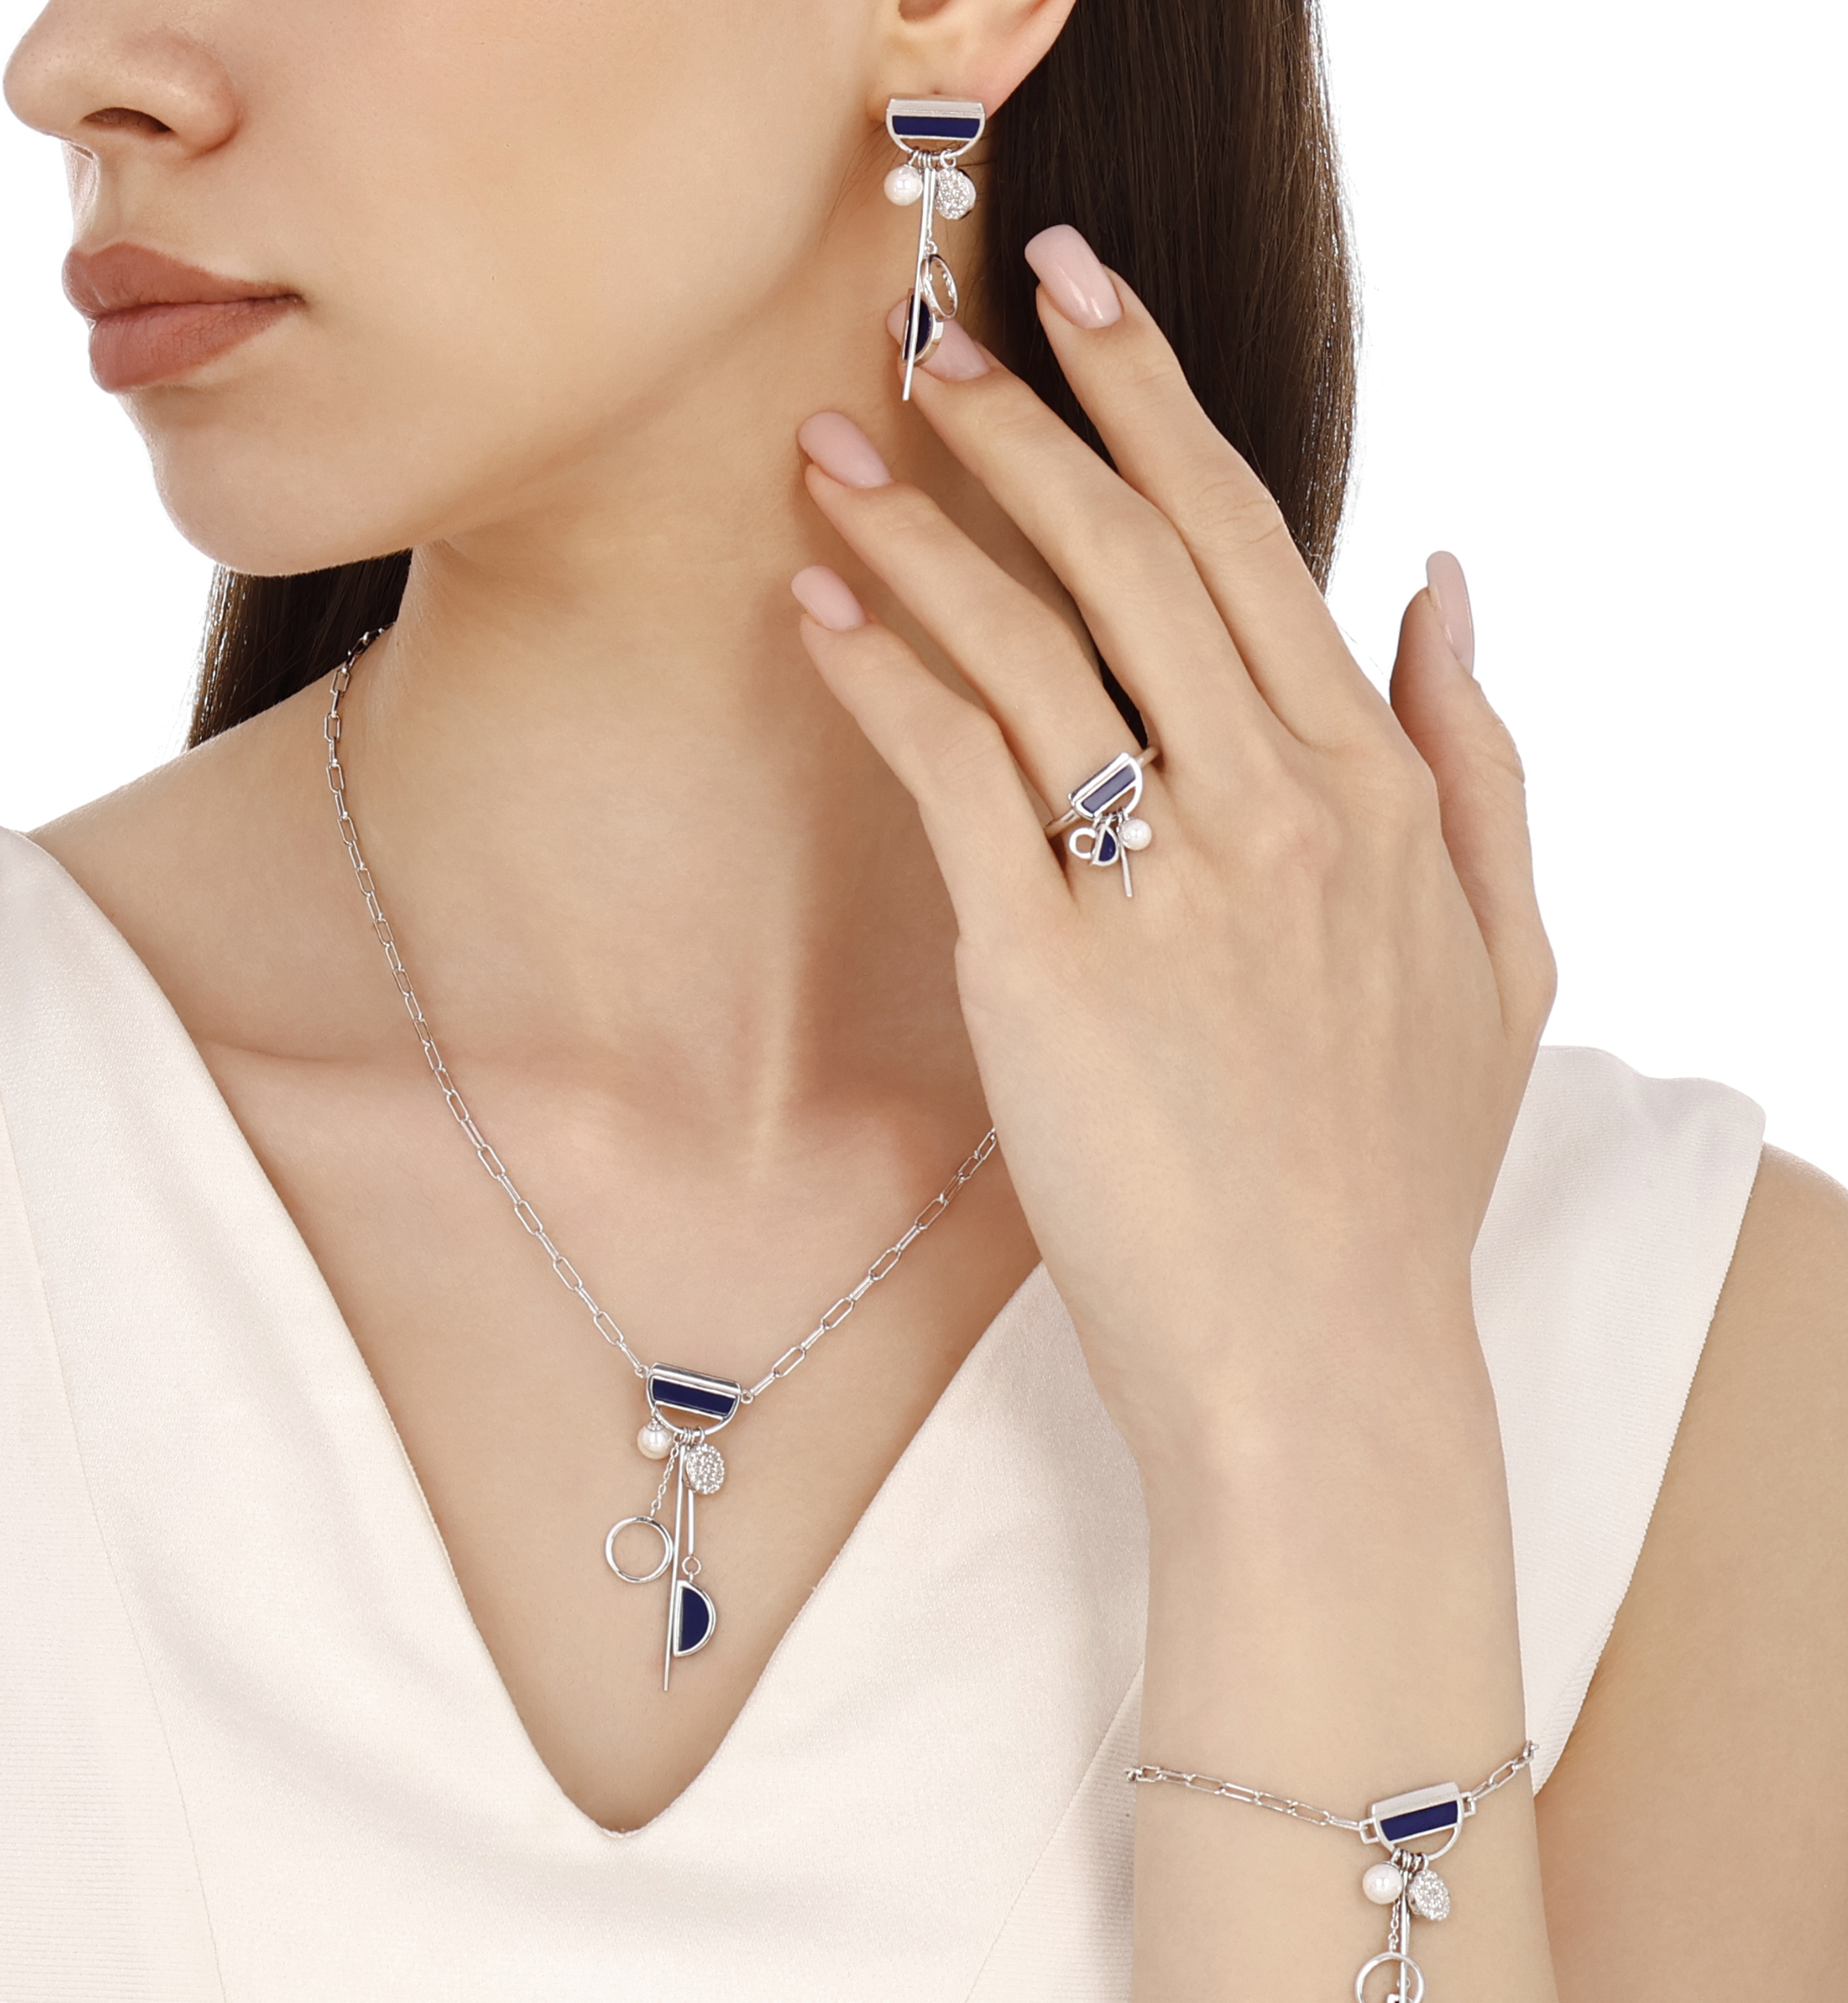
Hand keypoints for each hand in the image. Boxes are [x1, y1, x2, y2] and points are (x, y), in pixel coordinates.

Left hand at [790, 231, 1552, 1484]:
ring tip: (837, 445)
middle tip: (934, 339)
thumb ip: (1482, 764)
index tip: (1088, 313)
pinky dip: (882, 670)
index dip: (1159, 409)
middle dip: (1031, 423)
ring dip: (929, 524)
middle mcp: (1283, 809)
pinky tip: (818, 602)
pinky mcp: (1050, 971)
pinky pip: (955, 771)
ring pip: (1036, 643)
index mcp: (1381, 794)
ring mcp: (1169, 885)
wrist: (1318, 1366)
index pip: (1257, 547)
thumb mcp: (1508, 965)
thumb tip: (1442, 585)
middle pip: (1141, 557)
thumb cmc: (1392, 1183)